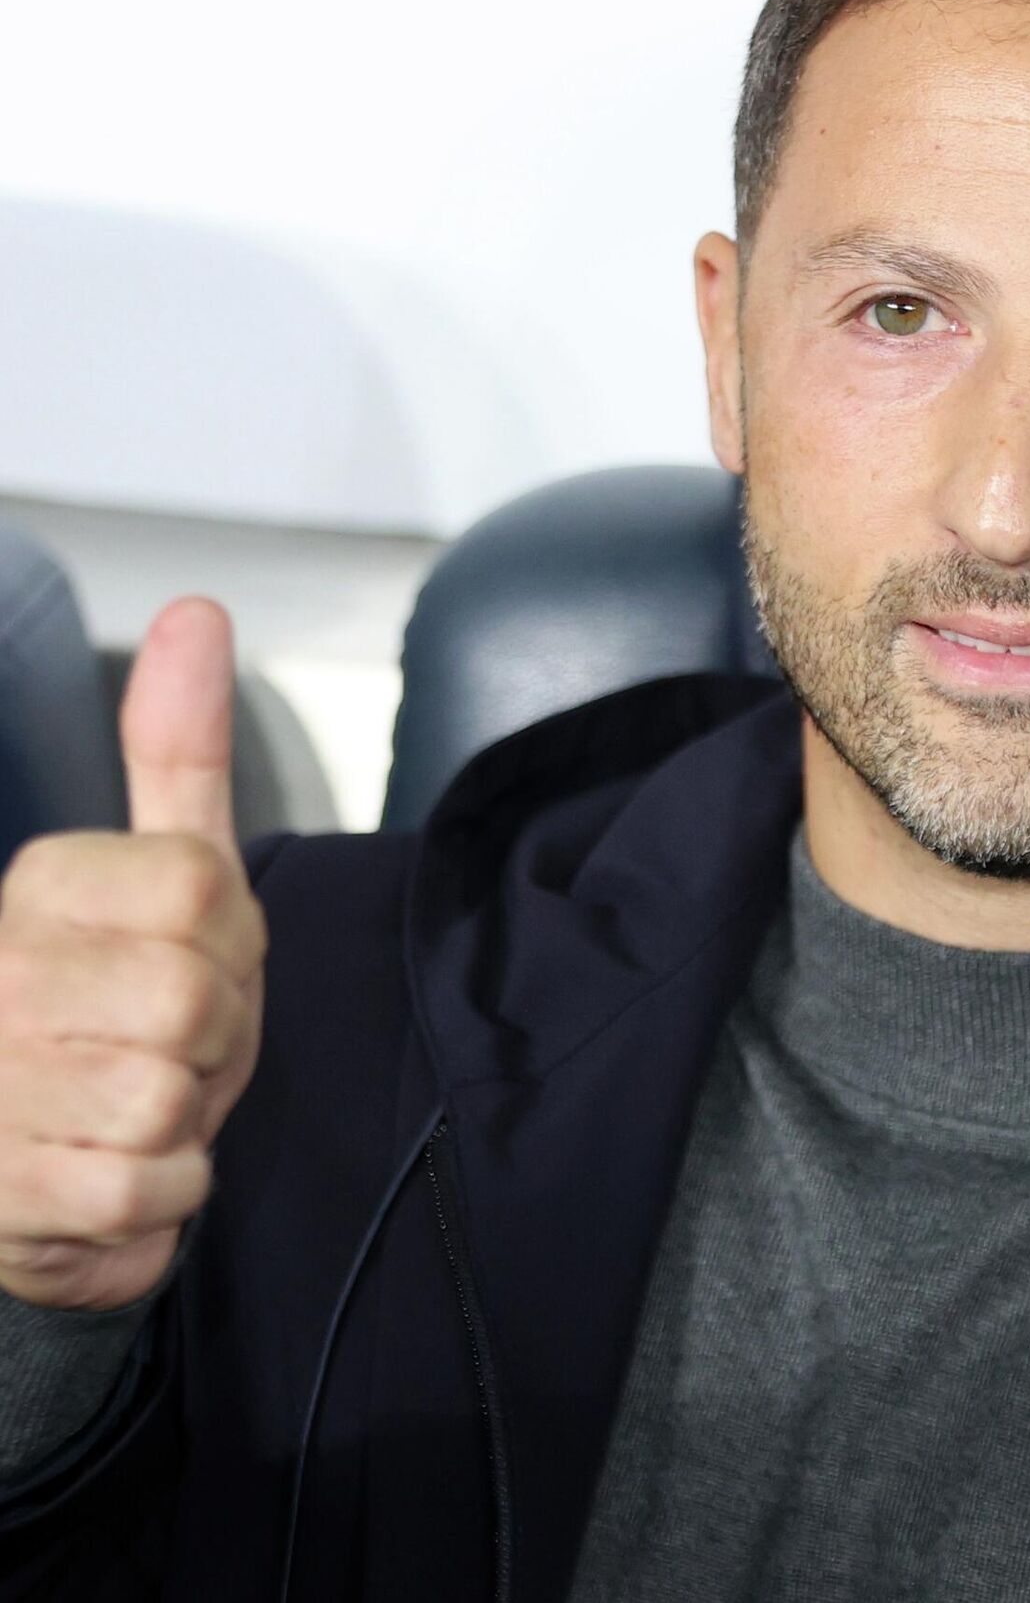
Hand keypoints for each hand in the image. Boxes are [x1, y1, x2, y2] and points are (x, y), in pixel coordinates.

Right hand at [0, 597, 266, 1309]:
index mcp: (40, 884)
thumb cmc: (114, 1005)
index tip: (191, 959)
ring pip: (172, 1096)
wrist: (30, 1163)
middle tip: (170, 1044)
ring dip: (187, 1119)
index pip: (207, 890)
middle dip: (216, 1036)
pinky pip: (151, 1189)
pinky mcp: (7, 1193)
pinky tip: (117, 1173)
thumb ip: (177, 748)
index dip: (231, 941)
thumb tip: (195, 609)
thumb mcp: (161, 868)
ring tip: (137, 1106)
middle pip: (198, 997)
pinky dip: (162, 1195)